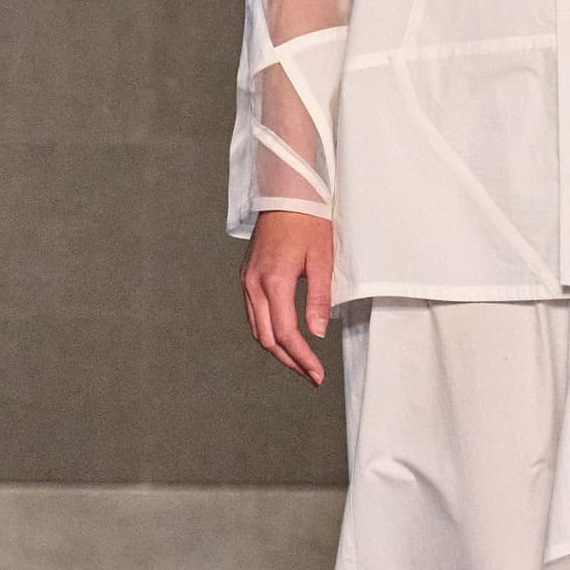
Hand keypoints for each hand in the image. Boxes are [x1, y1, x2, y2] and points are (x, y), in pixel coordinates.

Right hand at [241, 211, 333, 382]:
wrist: (287, 194)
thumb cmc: (309, 222)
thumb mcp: (322, 260)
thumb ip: (319, 299)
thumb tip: (317, 334)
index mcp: (274, 281)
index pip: (285, 333)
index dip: (302, 358)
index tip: (317, 373)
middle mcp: (254, 284)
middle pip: (266, 337)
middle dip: (289, 360)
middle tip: (311, 374)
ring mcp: (247, 280)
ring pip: (256, 328)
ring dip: (277, 349)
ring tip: (300, 362)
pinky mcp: (247, 276)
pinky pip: (253, 313)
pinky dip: (267, 331)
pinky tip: (284, 337)